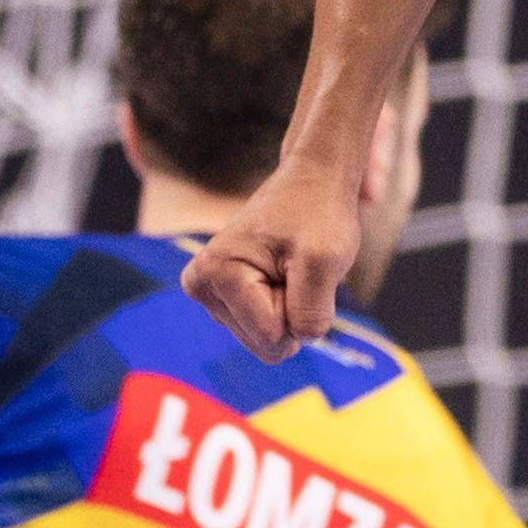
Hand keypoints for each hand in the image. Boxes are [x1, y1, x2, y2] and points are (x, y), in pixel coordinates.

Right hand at [182, 158, 366, 362]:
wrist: (311, 184)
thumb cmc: (318, 214)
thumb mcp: (326, 259)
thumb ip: (312, 311)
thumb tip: (299, 340)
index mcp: (216, 271)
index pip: (272, 335)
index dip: (300, 308)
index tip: (300, 267)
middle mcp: (202, 284)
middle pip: (265, 343)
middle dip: (293, 312)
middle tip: (297, 269)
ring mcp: (211, 293)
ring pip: (265, 340)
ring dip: (289, 308)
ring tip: (290, 268)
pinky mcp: (223, 298)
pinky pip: (264, 332)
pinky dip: (283, 307)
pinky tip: (281, 274)